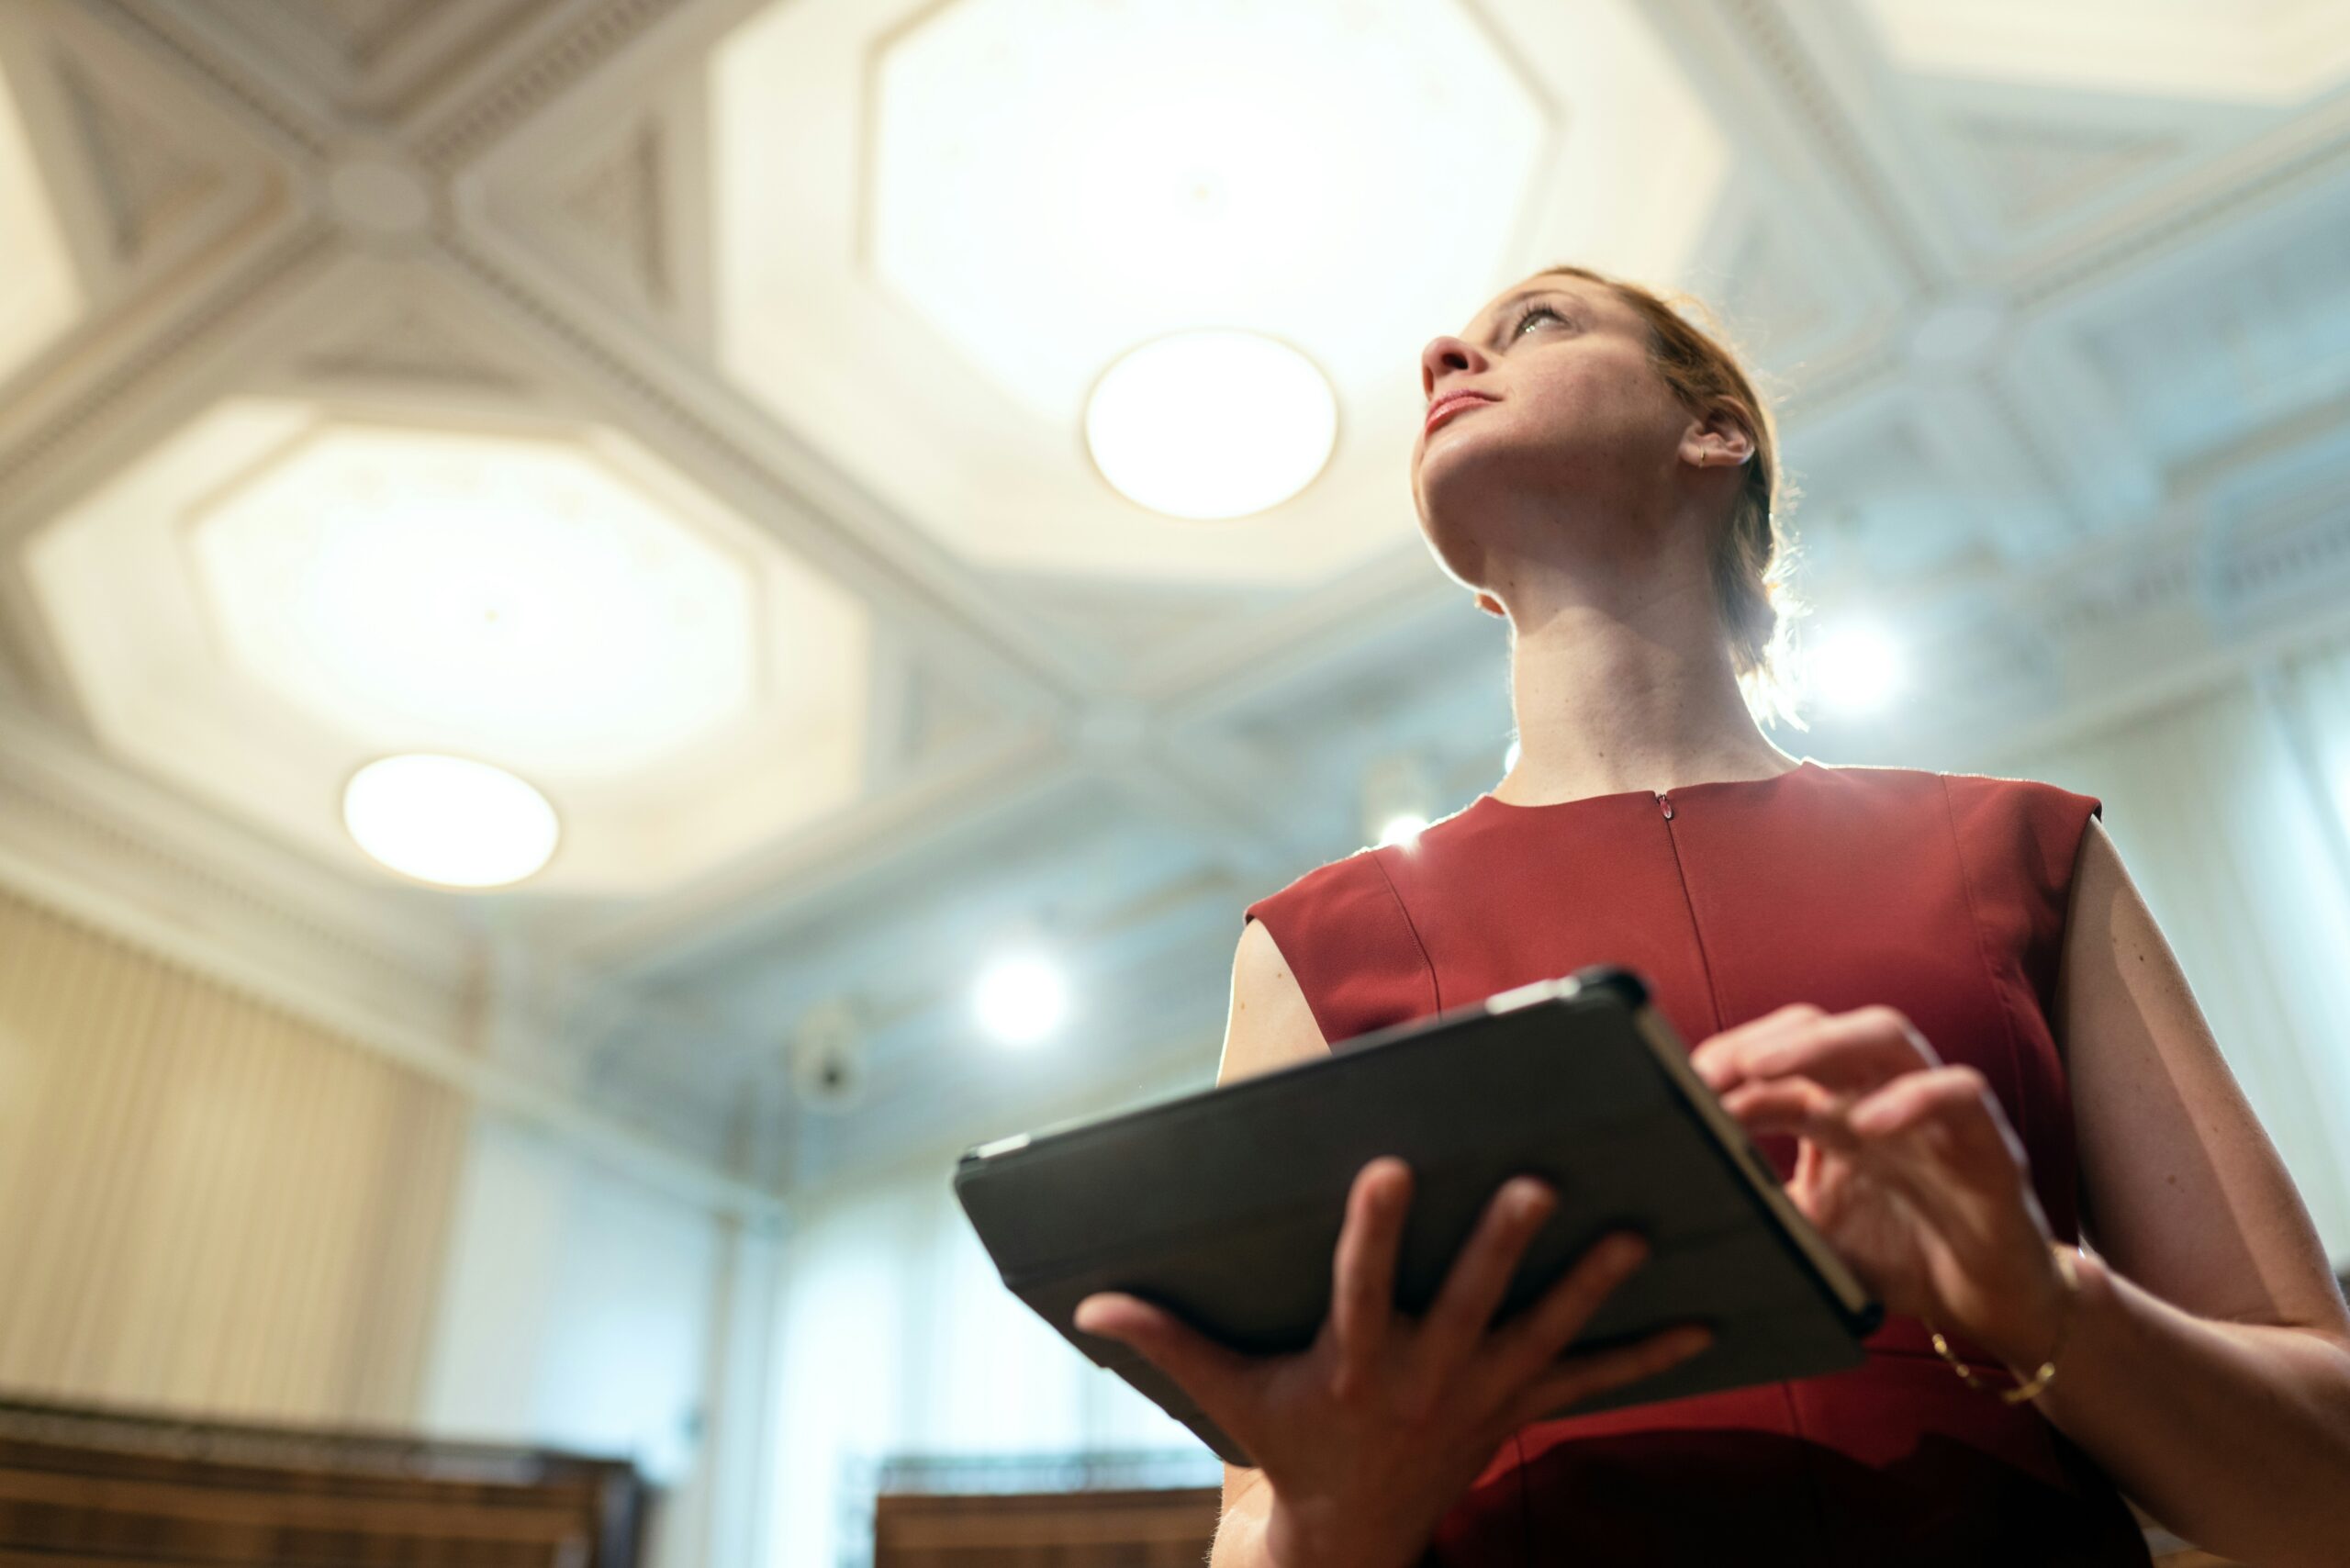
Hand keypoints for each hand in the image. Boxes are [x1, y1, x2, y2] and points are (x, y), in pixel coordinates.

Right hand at [1071, 1158, 1712, 1567]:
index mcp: (1354, 1361)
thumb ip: (1166, 1338)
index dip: (1374, 1229)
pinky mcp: (1520, 1408)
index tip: (1386, 1166)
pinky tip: (1703, 1322)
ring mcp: (1482, 1394)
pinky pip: (1593, 1382)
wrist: (1354, 1535)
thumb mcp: (1227, 1394)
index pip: (1361, 1285)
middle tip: (1538, 1183)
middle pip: (1471, 1301)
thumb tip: (1088, 1301)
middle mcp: (1425, 1376)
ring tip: (1636, 1237)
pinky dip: (1647, 1356)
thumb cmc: (1290, 1443)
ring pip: (1546, 1334)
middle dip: (1504, 1245)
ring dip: (1591, 1287)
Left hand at [1689, 1003, 2069, 1368]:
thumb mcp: (1809, 1233)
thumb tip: (1678, 1204)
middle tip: (1707, 1071)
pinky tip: (1868, 1124)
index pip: (1776, 1058)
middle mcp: (1880, 1094)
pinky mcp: (1987, 1142)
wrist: (1990, 1307)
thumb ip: (1758, 1208)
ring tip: (1762, 1068)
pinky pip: (1959, 1093)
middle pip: (1822, 1027)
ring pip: (1887, 1035)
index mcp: (1834, 1110)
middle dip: (1761, 1039)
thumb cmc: (1899, 1257)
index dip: (1726, 1066)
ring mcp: (1934, 1110)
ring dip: (1821, 1044)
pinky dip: (1914, 1098)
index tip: (1674, 1087)